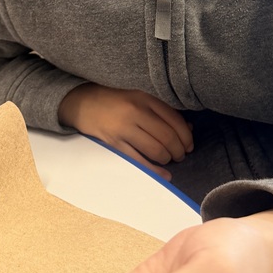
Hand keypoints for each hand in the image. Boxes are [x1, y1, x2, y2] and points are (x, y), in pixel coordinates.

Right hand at [58, 85, 192, 177]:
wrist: (84, 103)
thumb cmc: (116, 100)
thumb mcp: (140, 98)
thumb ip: (163, 111)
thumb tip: (188, 129)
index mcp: (145, 98)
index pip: (175, 119)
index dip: (186, 136)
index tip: (189, 145)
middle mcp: (136, 112)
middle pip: (168, 136)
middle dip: (179, 150)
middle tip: (180, 155)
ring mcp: (124, 128)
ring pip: (156, 150)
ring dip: (167, 159)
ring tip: (168, 159)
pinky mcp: (114, 143)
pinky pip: (139, 161)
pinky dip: (155, 171)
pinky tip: (164, 174)